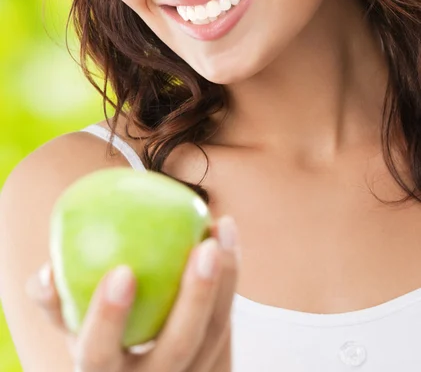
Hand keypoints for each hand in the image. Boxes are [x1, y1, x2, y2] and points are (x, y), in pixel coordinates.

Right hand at [25, 215, 239, 371]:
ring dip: (224, 279)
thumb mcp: (70, 325)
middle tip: (203, 248)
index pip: (99, 356)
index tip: (121, 272)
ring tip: (221, 229)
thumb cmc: (98, 332)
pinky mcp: (213, 356)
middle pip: (178, 349)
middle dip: (195, 299)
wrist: (138, 367)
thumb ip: (54, 300)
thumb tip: (45, 273)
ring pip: (213, 334)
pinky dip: (229, 274)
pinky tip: (224, 231)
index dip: (109, 318)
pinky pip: (226, 316)